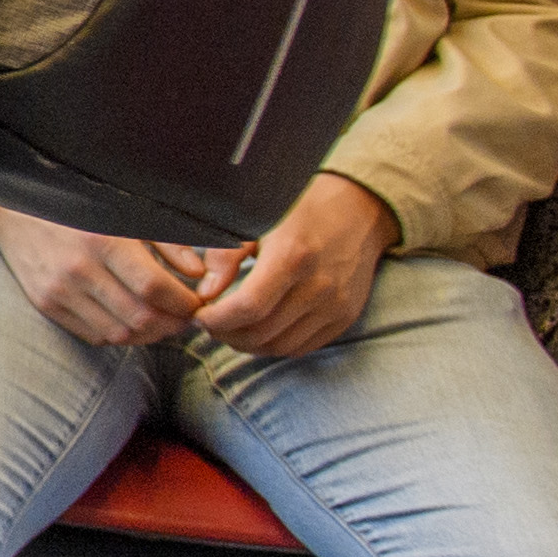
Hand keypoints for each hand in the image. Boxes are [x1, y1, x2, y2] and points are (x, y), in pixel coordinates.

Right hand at [0, 200, 207, 350]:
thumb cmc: (77, 206)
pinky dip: (119, 334)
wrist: (13, 211)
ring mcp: (59, 290)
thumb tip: (198, 273)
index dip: (183, 302)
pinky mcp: (46, 304)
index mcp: (103, 240)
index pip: (154, 287)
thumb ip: (167, 242)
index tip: (196, 302)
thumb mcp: (127, 211)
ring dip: (148, 334)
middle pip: (140, 317)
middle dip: (172, 324)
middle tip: (185, 318)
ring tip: (162, 321)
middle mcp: (79, 269)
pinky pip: (93, 335)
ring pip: (119, 333)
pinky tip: (129, 320)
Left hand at [189, 175, 396, 359]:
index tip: (200, 314)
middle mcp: (320, 285)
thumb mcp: (254, 219)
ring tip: (230, 328)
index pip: (248, 307)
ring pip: (280, 346)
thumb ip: (225, 255)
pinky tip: (259, 329)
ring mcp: (337, 305)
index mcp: (293, 256)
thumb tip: (206, 294)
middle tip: (210, 323)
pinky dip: (275, 345)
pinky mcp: (346, 316)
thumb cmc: (298, 210)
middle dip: (226, 334)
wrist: (358, 210)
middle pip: (261, 333)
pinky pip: (303, 346)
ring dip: (248, 344)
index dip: (217, 318)